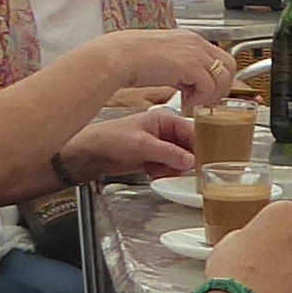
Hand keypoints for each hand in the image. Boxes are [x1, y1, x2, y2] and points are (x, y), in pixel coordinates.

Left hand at [60, 110, 194, 183]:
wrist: (90, 153)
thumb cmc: (110, 138)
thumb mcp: (142, 145)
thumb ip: (169, 153)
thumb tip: (190, 160)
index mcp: (164, 119)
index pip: (191, 131)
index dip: (197, 147)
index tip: (201, 161)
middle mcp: (164, 131)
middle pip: (187, 148)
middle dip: (181, 161)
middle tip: (175, 169)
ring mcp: (159, 145)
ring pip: (179, 160)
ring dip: (171, 169)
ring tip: (158, 170)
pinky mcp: (152, 158)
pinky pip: (168, 167)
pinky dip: (163, 173)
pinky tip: (152, 172)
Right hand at [92, 25, 238, 106]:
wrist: (119, 57)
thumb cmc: (133, 59)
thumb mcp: (164, 60)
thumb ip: (181, 69)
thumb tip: (189, 84)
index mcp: (190, 39)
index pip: (219, 56)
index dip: (217, 77)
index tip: (206, 92)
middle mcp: (196, 43)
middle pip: (229, 65)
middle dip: (221, 86)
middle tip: (205, 99)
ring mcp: (195, 53)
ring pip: (223, 77)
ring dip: (211, 94)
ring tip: (193, 102)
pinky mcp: (190, 65)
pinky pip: (209, 86)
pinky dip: (200, 98)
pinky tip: (185, 100)